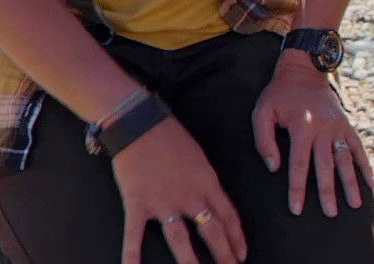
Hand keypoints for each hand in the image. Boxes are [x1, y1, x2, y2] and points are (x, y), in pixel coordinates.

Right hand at [112, 117, 246, 263]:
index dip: (237, 238)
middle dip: (223, 254)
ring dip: (190, 261)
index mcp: (207, 182)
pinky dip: (132, 255)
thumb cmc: (170, 136)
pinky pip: (134, 235)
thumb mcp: (199, 157)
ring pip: (180, 239)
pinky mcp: (137, 203)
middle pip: (211, 230)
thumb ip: (206, 182)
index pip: (228, 216)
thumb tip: (213, 202)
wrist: (140, 123)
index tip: (242, 254)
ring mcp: (163, 201)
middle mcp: (189, 195)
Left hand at [251, 52, 373, 217]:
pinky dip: (365, 166)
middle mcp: (323, 128)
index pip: (299, 164)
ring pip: (346, 159)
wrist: (305, 70)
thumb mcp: (262, 112)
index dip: (297, 188)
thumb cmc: (279, 94)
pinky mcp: (347, 125)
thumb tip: (274, 168)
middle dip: (328, 191)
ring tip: (355, 204)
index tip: (297, 209)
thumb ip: (264, 140)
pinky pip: (359, 148)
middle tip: (331, 214)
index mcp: (302, 126)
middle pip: (326, 165)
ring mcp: (338, 127)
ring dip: (351, 182)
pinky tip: (371, 183)